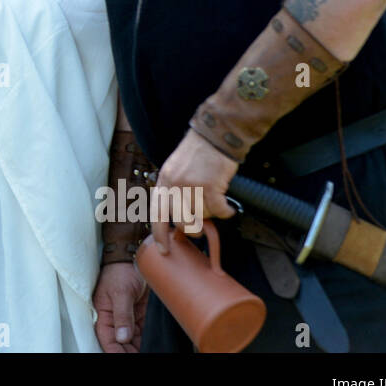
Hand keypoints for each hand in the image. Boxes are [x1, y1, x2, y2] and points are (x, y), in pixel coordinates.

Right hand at [92, 262, 147, 351]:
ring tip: (148, 352)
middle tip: (140, 357)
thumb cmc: (121, 271)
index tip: (125, 357)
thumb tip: (122, 337)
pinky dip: (145, 342)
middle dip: (127, 352)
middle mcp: (114, 319)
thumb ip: (122, 315)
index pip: (107, 339)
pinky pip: (140, 334)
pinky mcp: (138, 316)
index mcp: (103, 314)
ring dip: (137, 349)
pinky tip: (152, 347)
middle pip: (119, 344)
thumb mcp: (121, 292)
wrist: (133, 258)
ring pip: (131, 342)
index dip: (115, 352)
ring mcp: (126, 318)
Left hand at [151, 129, 237, 252]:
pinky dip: (227, 211)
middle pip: (182, 222)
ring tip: (216, 204)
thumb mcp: (175, 169)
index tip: (164, 250)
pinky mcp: (209, 186)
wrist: (215, 135)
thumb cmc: (198, 153)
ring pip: (201, 217)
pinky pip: (219, 211)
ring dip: (212, 215)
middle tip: (202, 225)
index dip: (160, 235)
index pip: (157, 214)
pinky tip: (228, 206)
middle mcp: (174, 185)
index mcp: (164, 181)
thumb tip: (179, 219)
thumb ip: (173, 191)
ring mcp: (191, 186)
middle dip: (194, 229)